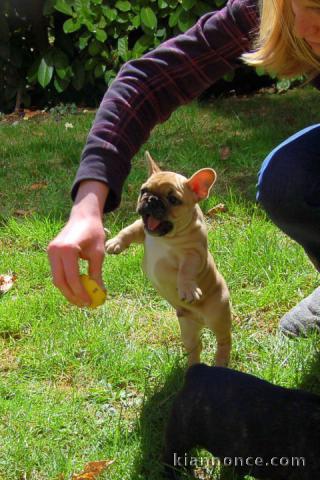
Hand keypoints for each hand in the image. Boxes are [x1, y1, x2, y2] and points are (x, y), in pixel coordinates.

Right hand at [47, 181, 108, 305]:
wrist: (83, 216)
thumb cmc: (94, 233)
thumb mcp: (98, 254)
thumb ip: (96, 274)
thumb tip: (100, 293)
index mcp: (68, 250)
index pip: (72, 278)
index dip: (81, 293)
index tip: (89, 302)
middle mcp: (55, 251)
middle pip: (60, 281)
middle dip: (72, 295)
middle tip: (84, 304)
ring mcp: (50, 251)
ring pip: (57, 278)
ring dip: (68, 290)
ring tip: (81, 298)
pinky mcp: (51, 252)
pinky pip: (57, 271)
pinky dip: (66, 281)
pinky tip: (77, 287)